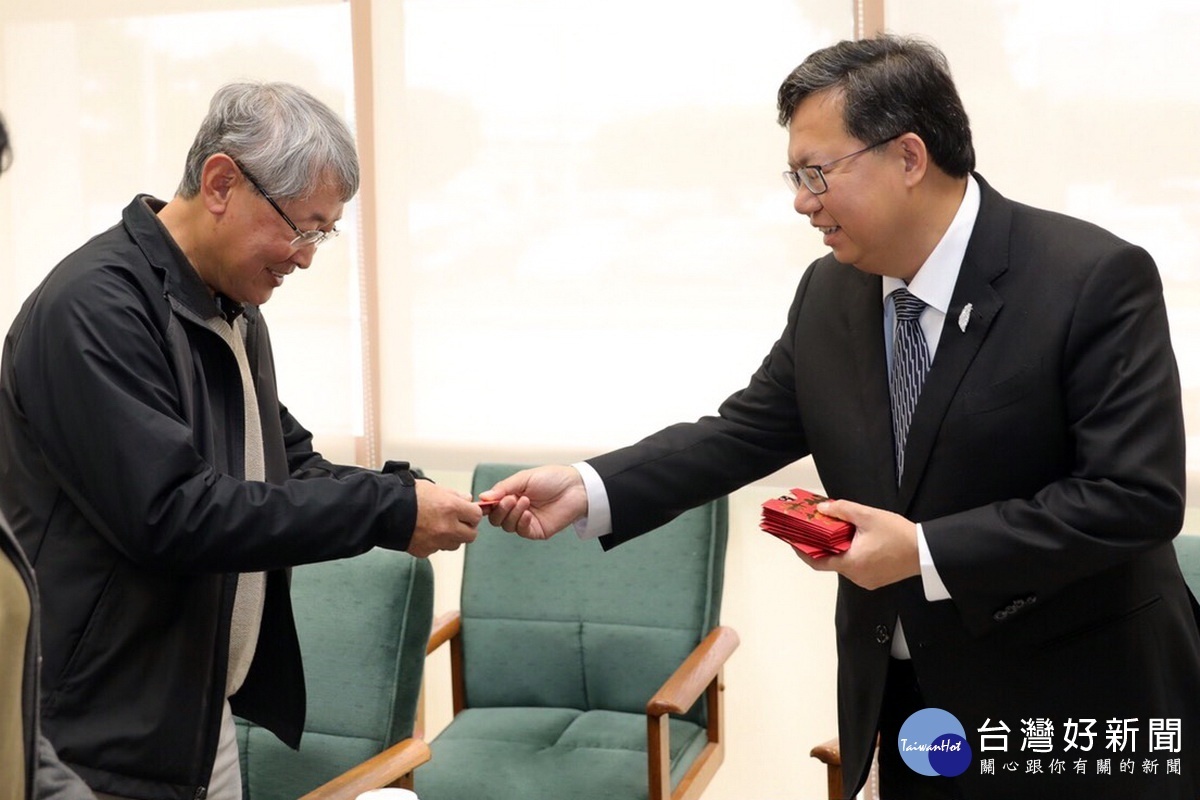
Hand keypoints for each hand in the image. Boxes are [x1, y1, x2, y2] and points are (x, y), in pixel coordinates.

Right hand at [407, 480, 480, 557]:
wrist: (382, 510)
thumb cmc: (406, 495)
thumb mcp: (433, 488)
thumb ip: (454, 495)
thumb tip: (467, 500)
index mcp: (451, 508)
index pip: (476, 516)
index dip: (472, 513)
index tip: (467, 512)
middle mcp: (447, 527)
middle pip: (471, 535)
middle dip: (466, 528)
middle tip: (457, 521)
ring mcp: (436, 542)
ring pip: (455, 544)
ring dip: (451, 537)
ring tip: (438, 526)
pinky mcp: (425, 551)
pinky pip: (437, 549)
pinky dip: (434, 543)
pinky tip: (424, 532)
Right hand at [479, 465, 587, 539]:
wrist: (576, 487)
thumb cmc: (552, 478)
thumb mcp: (524, 478)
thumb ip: (503, 488)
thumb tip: (483, 497)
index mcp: (512, 495)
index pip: (492, 505)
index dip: (486, 505)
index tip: (485, 502)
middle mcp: (517, 509)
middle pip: (496, 519)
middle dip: (499, 510)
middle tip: (510, 499)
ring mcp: (526, 521)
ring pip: (507, 526)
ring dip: (512, 514)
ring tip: (525, 501)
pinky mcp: (537, 531)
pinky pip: (521, 531)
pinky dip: (521, 522)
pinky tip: (529, 513)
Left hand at [795, 499, 920, 589]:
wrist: (926, 551)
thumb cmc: (898, 535)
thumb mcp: (868, 516)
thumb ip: (842, 510)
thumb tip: (822, 508)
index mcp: (850, 563)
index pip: (817, 561)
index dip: (802, 551)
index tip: (793, 540)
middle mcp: (856, 576)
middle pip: (831, 561)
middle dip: (823, 545)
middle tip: (818, 528)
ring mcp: (867, 580)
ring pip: (845, 563)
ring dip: (840, 549)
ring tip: (839, 530)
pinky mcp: (877, 579)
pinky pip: (857, 566)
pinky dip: (852, 554)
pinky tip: (856, 540)